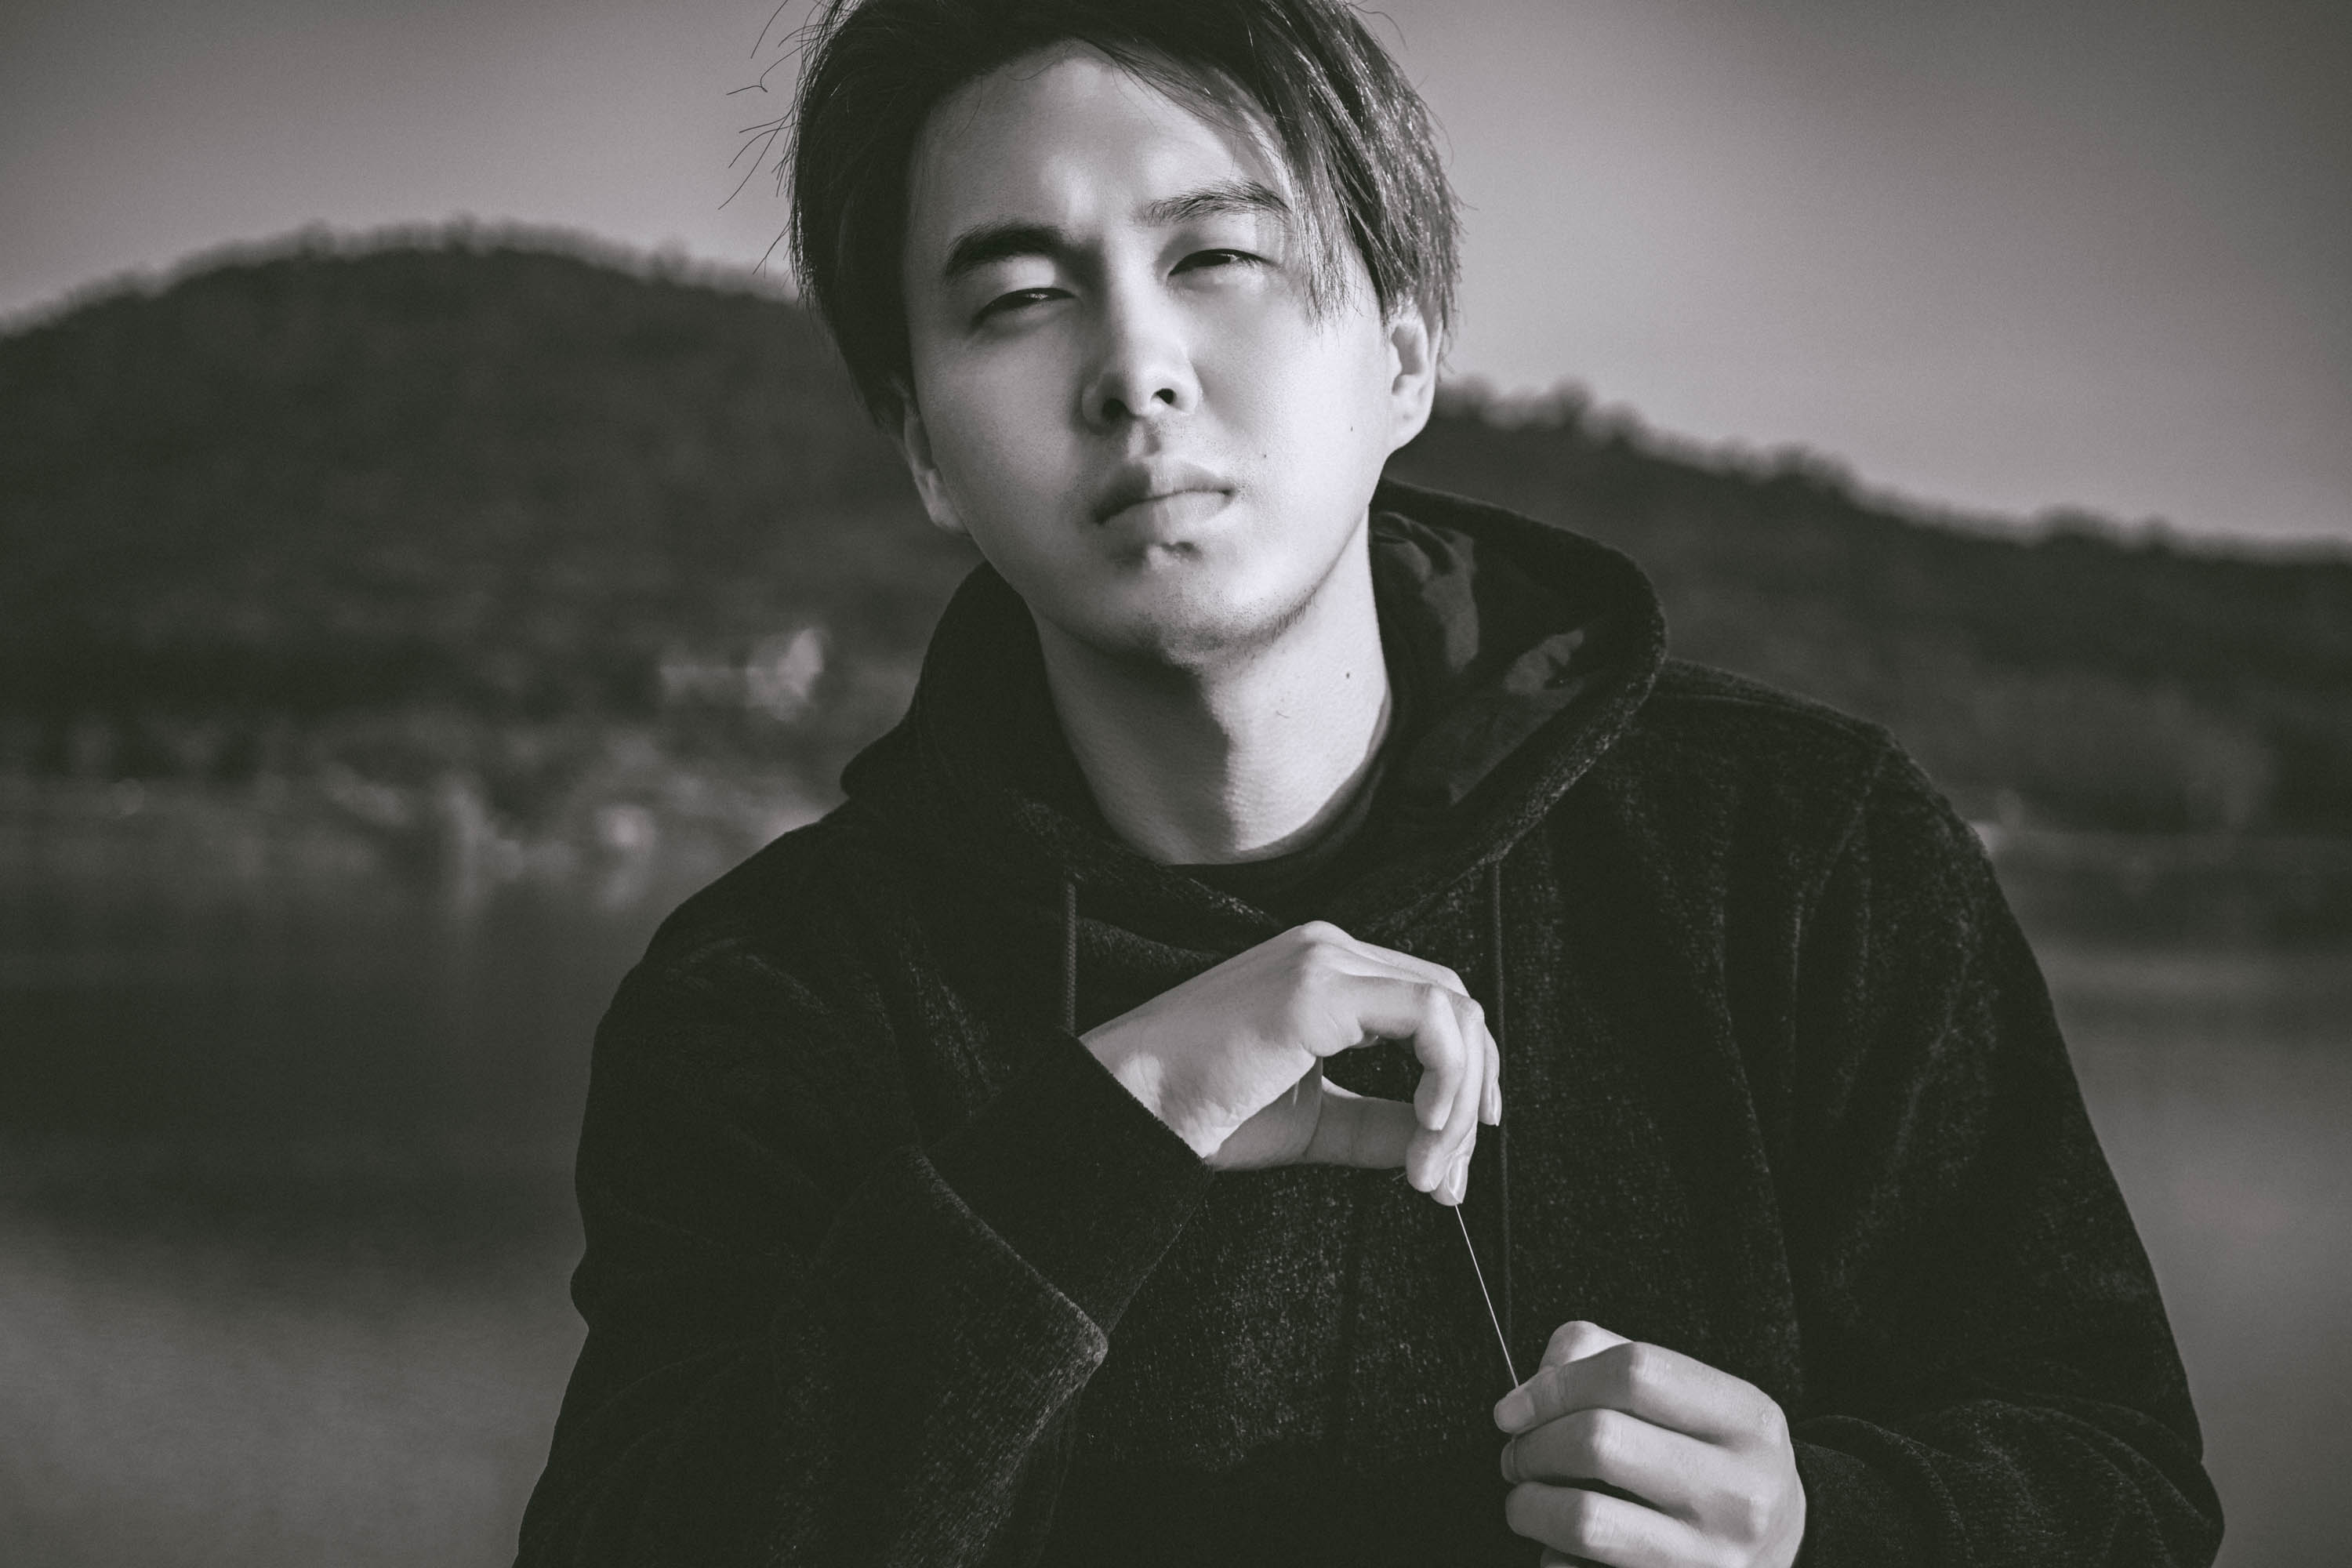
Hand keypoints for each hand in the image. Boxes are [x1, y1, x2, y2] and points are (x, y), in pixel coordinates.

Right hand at [1079, 920, 1499, 1202]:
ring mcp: (1324, 961)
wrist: (1134, 1109)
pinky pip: (1427, 1019)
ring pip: (1451, 1011)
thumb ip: (1379, 1121)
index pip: (1430, 1004)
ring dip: (1458, 1099)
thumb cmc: (1202, 1111)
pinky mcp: (1317, 988)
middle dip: (1472, 1092)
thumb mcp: (1315, 1118)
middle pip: (1454, 1004)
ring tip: (1429, 1169)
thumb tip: (1440, 1141)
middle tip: (1452, 1173)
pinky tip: (1424, 1129)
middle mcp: (1330, 950)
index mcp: (1327, 971)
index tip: (1458, 1141)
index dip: (1464, 1072)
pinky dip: (1445, 1077)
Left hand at [1494, 1322, 1804, 1567]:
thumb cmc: (1719, 1461)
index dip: (1556, 1384)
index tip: (1516, 1406)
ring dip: (1530, 1506)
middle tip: (1519, 1454)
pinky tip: (1564, 1547)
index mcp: (1746, 1420)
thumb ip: (1611, 1359)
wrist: (1785, 1545)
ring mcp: (1713, 1558)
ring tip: (1527, 1499)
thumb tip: (1539, 1382)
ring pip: (1585, 1521)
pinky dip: (1555, 1559)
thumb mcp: (1698, 1399)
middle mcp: (1738, 1492)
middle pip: (1599, 1441)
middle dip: (1533, 1445)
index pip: (1634, 1372)